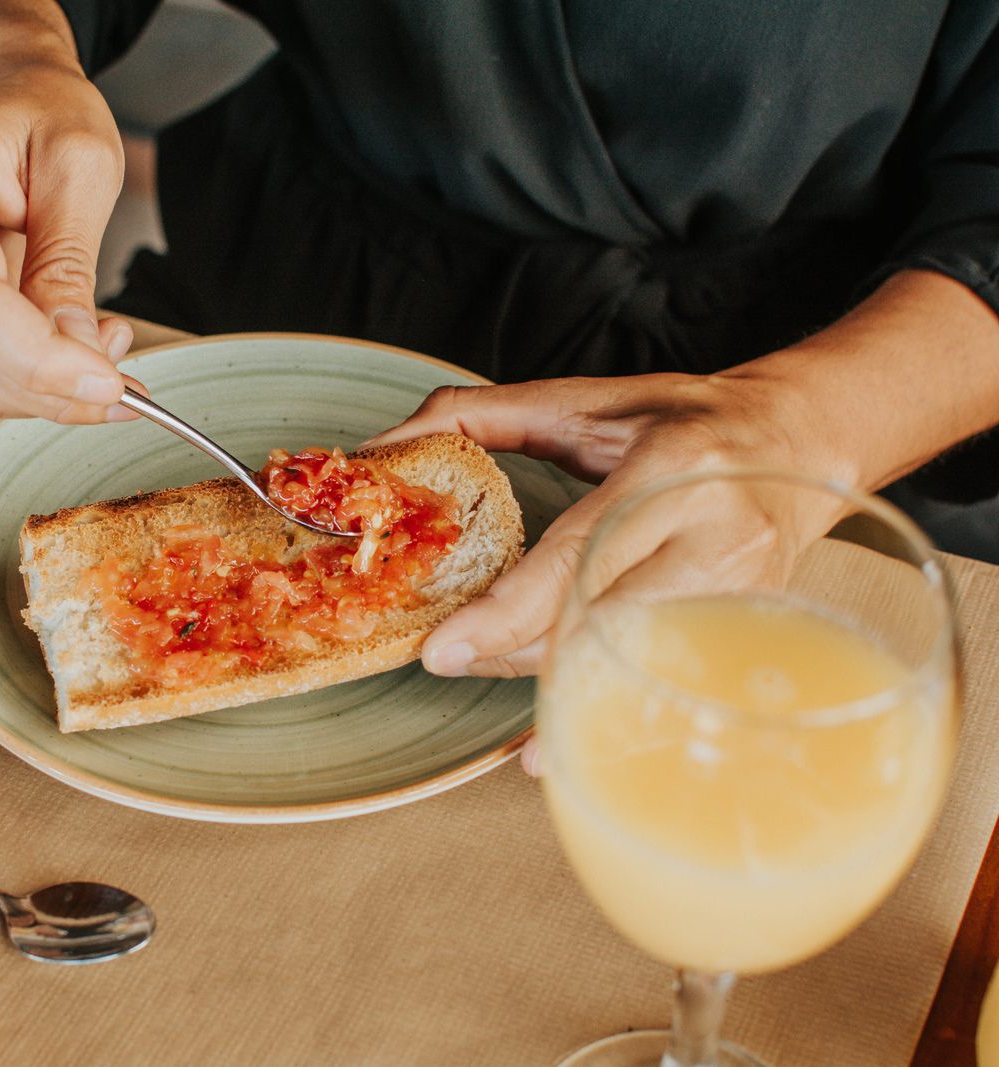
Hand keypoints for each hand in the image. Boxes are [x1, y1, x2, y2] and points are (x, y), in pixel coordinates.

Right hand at [0, 56, 136, 422]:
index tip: (105, 383)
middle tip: (121, 379)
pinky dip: (21, 375)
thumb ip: (71, 265)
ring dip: (41, 385)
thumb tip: (76, 352)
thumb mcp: (82, 167)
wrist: (8, 94)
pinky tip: (64, 345)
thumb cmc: (42, 111)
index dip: (39, 359)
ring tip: (98, 344)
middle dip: (52, 382)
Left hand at [365, 371, 849, 682]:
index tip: (441, 650)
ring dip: (542, 681)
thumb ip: (485, 417)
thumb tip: (387, 447)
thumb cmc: (689, 419)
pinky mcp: (747, 631)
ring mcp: (741, 592)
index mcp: (674, 470)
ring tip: (484, 665)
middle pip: (596, 625)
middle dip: (508, 652)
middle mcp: (716, 537)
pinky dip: (593, 706)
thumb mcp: (590, 401)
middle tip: (447, 655)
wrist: (805, 439)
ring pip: (622, 665)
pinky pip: (653, 683)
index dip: (505, 613)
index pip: (579, 557)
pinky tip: (549, 740)